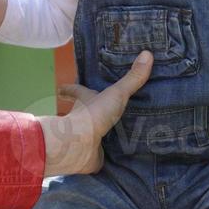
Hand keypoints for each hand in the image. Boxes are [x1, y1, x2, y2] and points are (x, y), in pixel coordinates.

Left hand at [41, 52, 152, 175]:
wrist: (81, 145)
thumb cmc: (93, 115)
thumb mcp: (116, 94)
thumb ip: (132, 78)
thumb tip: (148, 53)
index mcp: (84, 102)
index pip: (75, 91)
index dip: (69, 89)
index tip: (60, 88)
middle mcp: (83, 119)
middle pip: (84, 113)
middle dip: (89, 112)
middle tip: (99, 109)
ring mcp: (87, 138)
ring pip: (94, 134)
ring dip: (103, 133)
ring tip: (120, 132)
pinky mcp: (95, 155)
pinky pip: (105, 154)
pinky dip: (111, 154)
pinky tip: (123, 155)